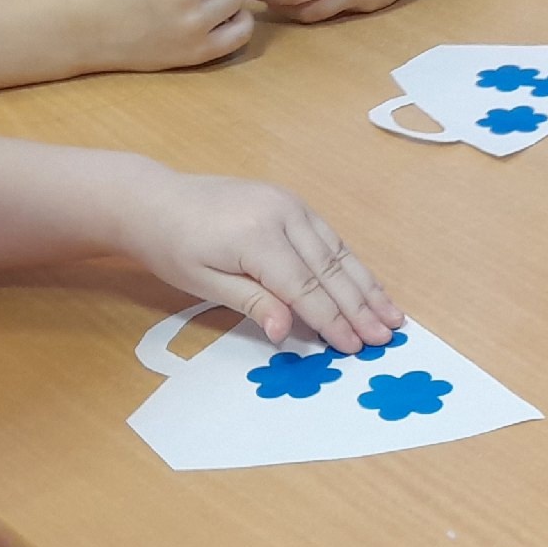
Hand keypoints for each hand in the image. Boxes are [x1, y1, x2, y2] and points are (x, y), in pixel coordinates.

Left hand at [123, 170, 401, 350]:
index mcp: (256, 236)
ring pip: (338, 252)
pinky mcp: (293, 203)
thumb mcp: (203, 282)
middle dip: (360, 307)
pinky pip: (330, 239)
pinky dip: (352, 266)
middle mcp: (282, 214)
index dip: (332, 320)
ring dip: (367, 287)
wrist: (155, 200)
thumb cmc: (172, 246)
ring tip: (392, 315)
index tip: (353, 346)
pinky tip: (369, 286)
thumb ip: (251, 303)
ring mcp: (291, 204)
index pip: (304, 288)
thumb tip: (286, 333)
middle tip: (384, 337)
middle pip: (330, 270)